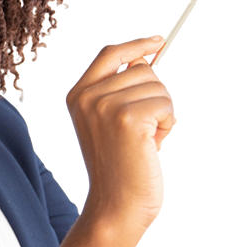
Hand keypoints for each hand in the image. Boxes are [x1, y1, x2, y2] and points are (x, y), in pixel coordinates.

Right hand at [67, 37, 173, 231]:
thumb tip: (148, 55)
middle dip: (152, 97)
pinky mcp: (128, 119)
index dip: (136, 46)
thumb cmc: (119, 165)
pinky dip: (167, 124)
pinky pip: (165, 104)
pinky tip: (153, 144)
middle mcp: (88, 97)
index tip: (156, 43)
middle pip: (141, 70)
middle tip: (142, 130)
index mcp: (78, 95)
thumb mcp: (109, 122)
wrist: (116, 204)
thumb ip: (119, 90)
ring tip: (145, 140)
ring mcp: (105, 106)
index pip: (110, 54)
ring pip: (157, 87)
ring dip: (161, 113)